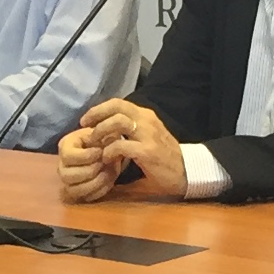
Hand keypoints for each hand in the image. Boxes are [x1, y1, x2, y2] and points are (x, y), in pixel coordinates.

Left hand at [59, 98, 183, 202]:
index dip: (99, 109)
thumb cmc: (165, 156)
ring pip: (118, 122)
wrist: (188, 171)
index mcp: (146, 116)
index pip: (118, 103)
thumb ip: (131, 129)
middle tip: (85, 129)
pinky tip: (107, 159)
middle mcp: (147, 120)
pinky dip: (109, 152)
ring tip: (95, 144)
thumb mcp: (149, 136)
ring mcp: (148, 135)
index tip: (86, 120)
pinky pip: (121, 146)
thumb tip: (107, 128)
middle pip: (116, 107)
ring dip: (101, 132)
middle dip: (96, 116)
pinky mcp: (148, 152)